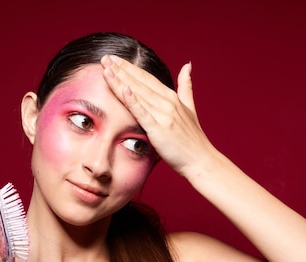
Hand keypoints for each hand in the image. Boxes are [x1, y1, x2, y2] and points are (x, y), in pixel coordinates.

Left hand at [101, 55, 214, 175]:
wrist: (201, 160)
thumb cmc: (193, 140)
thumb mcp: (190, 109)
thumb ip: (186, 87)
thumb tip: (187, 66)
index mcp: (171, 97)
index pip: (146, 78)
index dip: (129, 68)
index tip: (114, 59)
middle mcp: (167, 102)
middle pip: (139, 82)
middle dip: (120, 70)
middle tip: (104, 58)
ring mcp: (163, 114)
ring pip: (138, 93)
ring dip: (121, 80)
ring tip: (106, 68)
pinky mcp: (159, 128)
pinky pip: (143, 112)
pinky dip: (132, 100)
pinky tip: (123, 89)